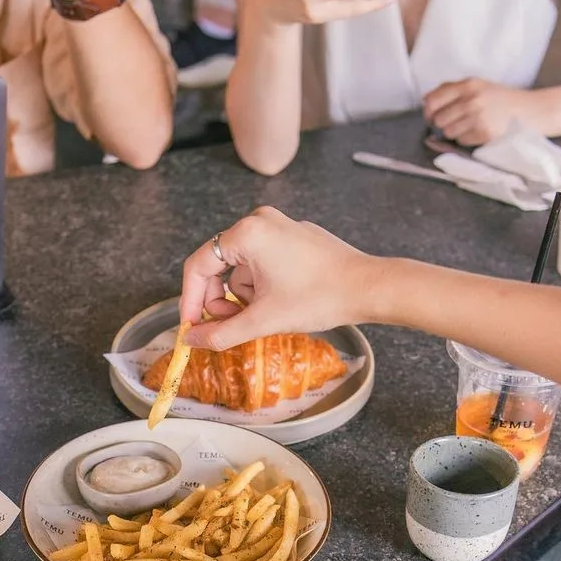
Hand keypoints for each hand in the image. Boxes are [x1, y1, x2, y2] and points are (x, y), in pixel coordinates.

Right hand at [179, 207, 385, 350]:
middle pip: (218, 265)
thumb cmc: (321, 297)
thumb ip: (220, 332)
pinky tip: (280, 303)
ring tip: (265, 316)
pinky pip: (262, 261)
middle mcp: (260, 221)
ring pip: (242, 267)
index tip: (192, 326)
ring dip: (245, 295)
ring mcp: (279, 226)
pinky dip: (262, 285)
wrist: (369, 288)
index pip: (199, 266)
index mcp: (247, 233)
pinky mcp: (294, 237)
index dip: (190, 300)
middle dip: (221, 299)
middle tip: (230, 325)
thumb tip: (191, 340)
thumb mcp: (263, 320)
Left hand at [423, 79, 546, 146]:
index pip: (433, 100)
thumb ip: (452, 89)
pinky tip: (479, 132)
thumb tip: (425, 99)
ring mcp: (478, 117)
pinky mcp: (484, 133)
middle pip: (438, 119)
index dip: (428, 111)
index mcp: (468, 85)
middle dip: (443, 123)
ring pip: (448, 132)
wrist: (533, 110)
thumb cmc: (503, 99)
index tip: (431, 115)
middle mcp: (472, 100)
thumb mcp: (479, 86)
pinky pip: (461, 141)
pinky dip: (467, 139)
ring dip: (455, 132)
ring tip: (470, 126)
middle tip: (457, 122)